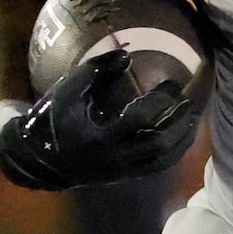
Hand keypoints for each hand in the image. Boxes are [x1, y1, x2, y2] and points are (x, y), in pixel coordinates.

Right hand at [0, 51, 197, 191]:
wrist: (39, 159)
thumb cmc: (52, 119)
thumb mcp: (67, 91)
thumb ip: (95, 71)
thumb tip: (127, 57)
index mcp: (99, 139)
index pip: (138, 121)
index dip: (158, 102)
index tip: (170, 83)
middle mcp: (115, 159)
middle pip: (158, 145)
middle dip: (178, 122)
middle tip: (189, 100)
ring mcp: (121, 172)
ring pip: (162, 160)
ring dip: (181, 139)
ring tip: (193, 117)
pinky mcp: (124, 176)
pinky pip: (157, 167)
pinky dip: (173, 151)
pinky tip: (182, 134)